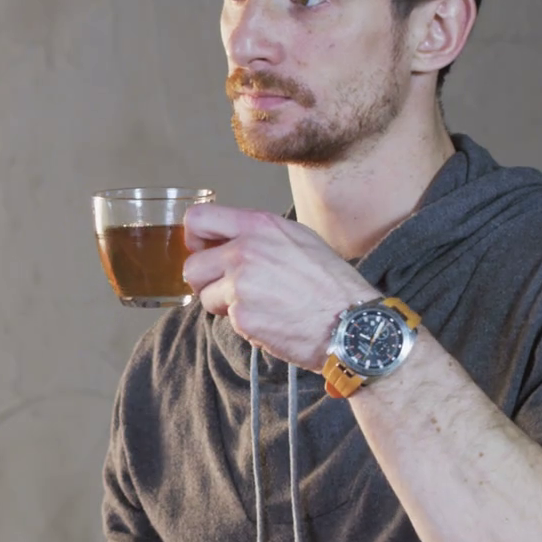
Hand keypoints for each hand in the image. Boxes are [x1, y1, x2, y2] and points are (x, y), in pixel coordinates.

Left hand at [181, 204, 377, 368]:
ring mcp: (241, 284)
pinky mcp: (242, 316)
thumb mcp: (297, 237)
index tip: (203, 251)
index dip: (194, 239)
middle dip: (206, 280)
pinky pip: (225, 319)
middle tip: (228, 288)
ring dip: (222, 303)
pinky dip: (242, 322)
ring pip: (204, 295)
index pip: (197, 219)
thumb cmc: (330, 282)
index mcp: (259, 225)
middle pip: (192, 265)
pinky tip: (269, 319)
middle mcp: (245, 251)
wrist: (349, 322)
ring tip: (257, 304)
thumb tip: (227, 240)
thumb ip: (258, 234)